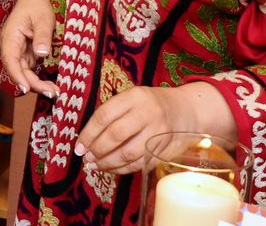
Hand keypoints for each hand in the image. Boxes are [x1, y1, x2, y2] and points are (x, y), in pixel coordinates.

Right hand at [0, 0, 57, 97]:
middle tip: (52, 92)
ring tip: (54, 91)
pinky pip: (29, 70)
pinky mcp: (25, 54)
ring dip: (36, 84)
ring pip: (23, 73)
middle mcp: (11, 46)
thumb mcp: (43, 18)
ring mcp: (18, 51)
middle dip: (33, 84)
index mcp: (10, 36)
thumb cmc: (36, 4)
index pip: (10, 60)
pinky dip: (38, 78)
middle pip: (17, 70)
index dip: (17, 75)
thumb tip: (41, 54)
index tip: (26, 88)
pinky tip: (50, 85)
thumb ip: (43, 36)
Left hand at [75, 86, 198, 173]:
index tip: (79, 146)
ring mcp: (158, 133)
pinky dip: (122, 169)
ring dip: (108, 163)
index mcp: (134, 97)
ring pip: (128, 153)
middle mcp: (147, 113)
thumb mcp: (132, 98)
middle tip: (87, 158)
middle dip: (97, 149)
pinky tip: (111, 168)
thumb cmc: (151, 104)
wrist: (187, 110)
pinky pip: (140, 164)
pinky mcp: (164, 150)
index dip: (88, 134)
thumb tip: (87, 138)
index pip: (104, 116)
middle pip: (116, 135)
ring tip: (95, 165)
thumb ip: (113, 113)